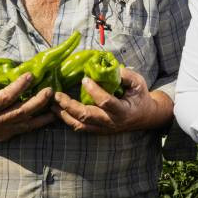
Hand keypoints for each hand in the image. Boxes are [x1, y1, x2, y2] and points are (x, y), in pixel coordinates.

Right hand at [0, 58, 55, 140]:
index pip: (6, 97)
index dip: (19, 86)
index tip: (31, 75)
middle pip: (21, 111)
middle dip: (38, 101)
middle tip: (50, 90)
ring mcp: (1, 131)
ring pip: (26, 122)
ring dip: (42, 114)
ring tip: (55, 103)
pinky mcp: (5, 135)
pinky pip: (24, 129)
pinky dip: (38, 123)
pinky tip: (50, 116)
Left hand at [51, 67, 171, 133]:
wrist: (144, 116)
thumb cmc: (140, 96)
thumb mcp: (138, 82)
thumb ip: (124, 75)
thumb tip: (107, 67)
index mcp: (123, 110)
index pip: (106, 102)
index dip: (94, 91)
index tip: (85, 79)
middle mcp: (111, 122)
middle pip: (87, 116)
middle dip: (70, 105)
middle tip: (58, 94)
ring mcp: (104, 128)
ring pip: (80, 124)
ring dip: (64, 114)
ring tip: (53, 104)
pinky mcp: (98, 130)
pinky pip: (80, 127)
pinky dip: (68, 120)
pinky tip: (59, 111)